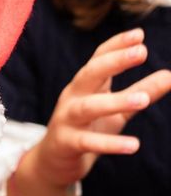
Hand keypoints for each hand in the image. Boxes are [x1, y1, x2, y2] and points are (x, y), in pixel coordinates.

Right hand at [27, 28, 170, 191]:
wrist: (53, 161)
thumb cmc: (88, 129)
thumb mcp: (118, 110)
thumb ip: (141, 92)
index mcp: (84, 86)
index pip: (98, 59)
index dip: (116, 46)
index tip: (139, 35)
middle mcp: (73, 97)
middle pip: (90, 74)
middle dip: (114, 62)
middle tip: (142, 52)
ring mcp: (67, 120)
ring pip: (88, 107)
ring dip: (115, 102)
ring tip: (142, 100)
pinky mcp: (66, 143)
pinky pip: (88, 141)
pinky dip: (110, 144)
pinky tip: (133, 145)